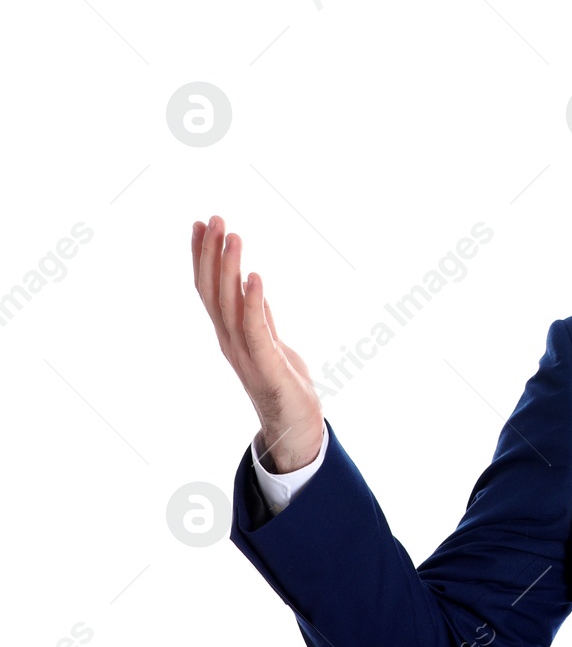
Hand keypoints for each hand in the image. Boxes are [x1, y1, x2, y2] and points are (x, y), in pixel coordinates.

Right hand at [192, 215, 324, 472]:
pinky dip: (254, 301)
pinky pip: (256, 330)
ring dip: (230, 268)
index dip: (203, 256)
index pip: (210, 288)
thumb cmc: (283, 383)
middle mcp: (231, 340)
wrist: (296, 428)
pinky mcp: (267, 365)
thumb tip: (248, 285)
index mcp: (230, 332)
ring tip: (233, 236)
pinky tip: (255, 276)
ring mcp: (246, 354)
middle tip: (214, 218)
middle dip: (211, 253)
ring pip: (230, 304)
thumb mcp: (269, 339)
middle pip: (213, 291)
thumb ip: (257, 314)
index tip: (200, 223)